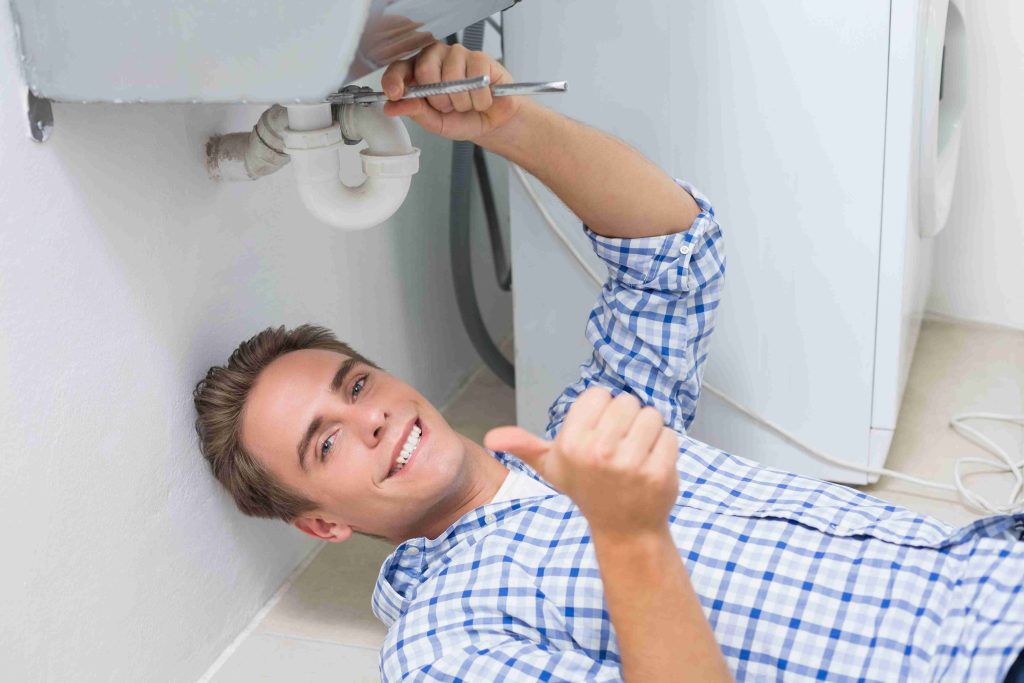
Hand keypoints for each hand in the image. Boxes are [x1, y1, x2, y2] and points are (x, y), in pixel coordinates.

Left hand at [380, 42, 521, 141]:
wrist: (491, 123)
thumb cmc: (462, 119)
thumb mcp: (435, 123)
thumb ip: (415, 112)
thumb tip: (392, 107)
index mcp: (418, 72)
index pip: (399, 68)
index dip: (395, 79)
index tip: (395, 94)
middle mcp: (436, 57)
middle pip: (425, 69)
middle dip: (439, 99)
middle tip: (449, 107)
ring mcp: (458, 54)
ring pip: (452, 78)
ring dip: (462, 102)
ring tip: (468, 104)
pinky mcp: (480, 58)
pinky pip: (476, 81)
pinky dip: (480, 100)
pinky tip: (482, 99)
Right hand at [485, 387, 680, 539]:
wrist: (624, 529)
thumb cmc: (587, 489)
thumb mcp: (552, 467)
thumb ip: (524, 446)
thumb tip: (492, 439)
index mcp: (571, 443)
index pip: (599, 394)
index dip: (600, 412)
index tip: (596, 435)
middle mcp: (598, 452)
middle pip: (627, 401)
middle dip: (625, 421)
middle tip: (617, 448)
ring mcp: (630, 464)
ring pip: (651, 415)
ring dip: (647, 432)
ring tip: (634, 455)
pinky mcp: (659, 472)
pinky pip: (669, 435)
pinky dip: (664, 447)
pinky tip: (650, 465)